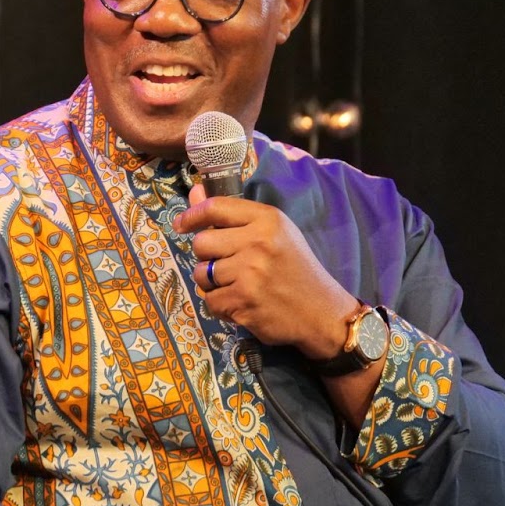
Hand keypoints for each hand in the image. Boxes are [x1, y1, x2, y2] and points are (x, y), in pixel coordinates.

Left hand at [174, 183, 356, 360]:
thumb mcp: (273, 233)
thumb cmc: (294, 269)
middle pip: (201, 243)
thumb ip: (232, 214)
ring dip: (213, 283)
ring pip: (201, 274)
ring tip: (239, 286)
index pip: (215, 208)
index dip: (192, 215)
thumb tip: (194, 193)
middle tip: (229, 265)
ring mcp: (250, 273)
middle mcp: (258, 242)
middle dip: (208, 256)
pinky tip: (242, 303)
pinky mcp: (243, 301)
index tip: (181, 224)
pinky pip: (210, 300)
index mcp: (267, 220)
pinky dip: (221, 306)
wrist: (323, 313)